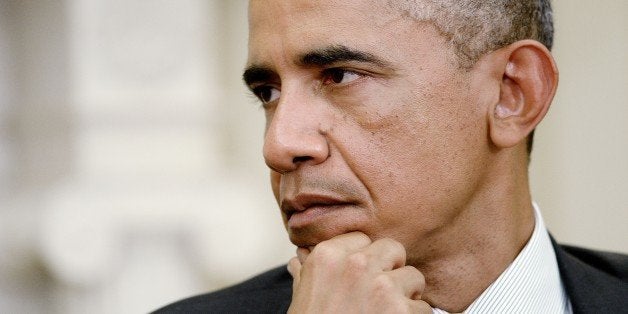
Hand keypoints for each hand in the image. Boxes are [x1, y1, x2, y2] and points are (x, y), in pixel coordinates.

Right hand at [286, 232, 431, 312]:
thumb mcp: (301, 297)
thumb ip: (306, 272)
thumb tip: (298, 259)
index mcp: (328, 256)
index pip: (362, 239)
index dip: (365, 258)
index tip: (359, 278)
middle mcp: (355, 264)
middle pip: (393, 249)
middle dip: (391, 270)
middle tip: (379, 294)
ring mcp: (381, 286)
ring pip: (413, 277)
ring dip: (406, 297)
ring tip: (387, 313)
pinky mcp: (401, 310)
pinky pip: (423, 307)